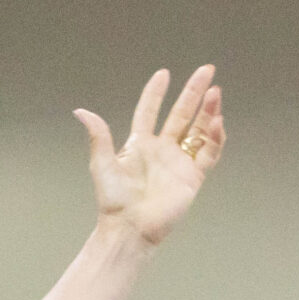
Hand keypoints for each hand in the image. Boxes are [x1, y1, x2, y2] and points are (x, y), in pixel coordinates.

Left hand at [74, 66, 223, 246]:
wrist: (130, 228)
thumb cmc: (114, 200)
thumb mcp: (102, 164)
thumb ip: (99, 136)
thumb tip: (81, 111)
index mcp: (140, 144)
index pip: (149, 111)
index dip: (156, 93)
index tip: (164, 74)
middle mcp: (162, 150)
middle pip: (182, 114)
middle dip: (194, 92)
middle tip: (207, 71)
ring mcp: (179, 162)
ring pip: (199, 130)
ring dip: (209, 111)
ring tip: (216, 93)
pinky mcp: (193, 177)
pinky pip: (208, 154)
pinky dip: (215, 138)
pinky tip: (217, 123)